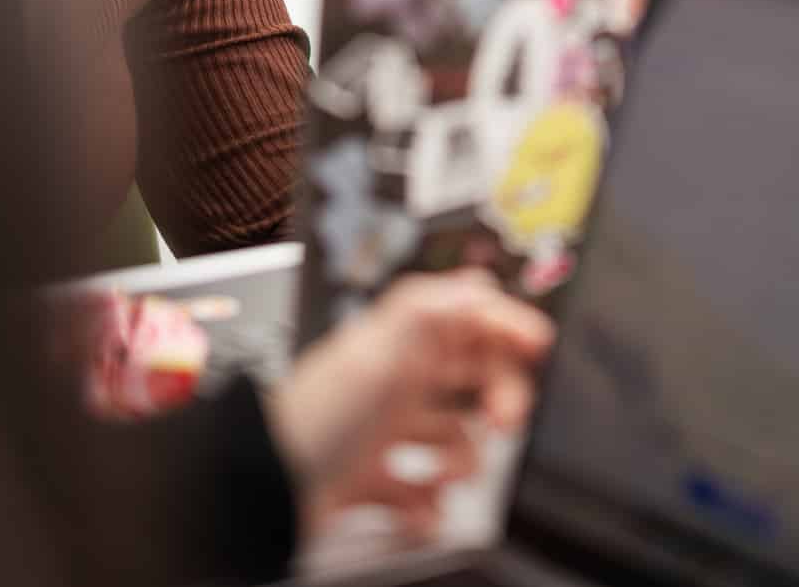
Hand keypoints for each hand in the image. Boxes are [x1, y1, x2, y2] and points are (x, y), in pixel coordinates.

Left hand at [266, 271, 553, 537]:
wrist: (261, 488)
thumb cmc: (313, 417)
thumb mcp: (376, 351)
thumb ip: (431, 312)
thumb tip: (479, 288)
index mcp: (401, 341)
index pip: (468, 315)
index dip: (505, 324)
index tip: (537, 345)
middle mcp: (397, 379)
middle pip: (473, 375)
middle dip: (498, 398)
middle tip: (505, 421)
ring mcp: (386, 429)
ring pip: (454, 438)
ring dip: (461, 461)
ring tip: (446, 478)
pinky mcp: (372, 476)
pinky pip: (419, 491)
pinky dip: (425, 507)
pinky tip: (419, 510)